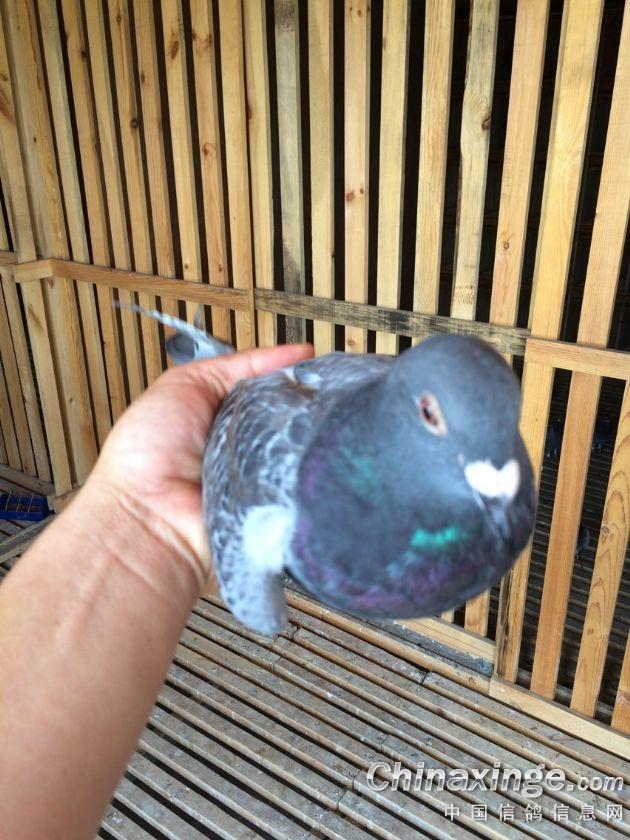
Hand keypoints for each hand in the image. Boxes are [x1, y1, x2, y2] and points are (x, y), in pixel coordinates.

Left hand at [87, 343, 312, 590]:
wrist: (145, 517)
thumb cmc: (149, 452)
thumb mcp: (185, 386)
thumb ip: (237, 366)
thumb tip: (295, 354)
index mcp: (226, 415)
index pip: (271, 386)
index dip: (289, 373)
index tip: (312, 359)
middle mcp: (249, 444)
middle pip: (292, 415)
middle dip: (302, 401)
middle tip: (318, 389)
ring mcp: (265, 475)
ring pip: (301, 446)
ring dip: (303, 433)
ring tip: (308, 422)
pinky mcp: (277, 505)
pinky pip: (301, 481)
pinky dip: (301, 469)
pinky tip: (306, 456)